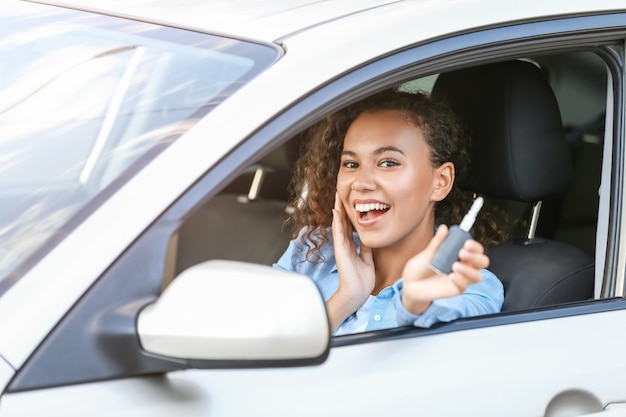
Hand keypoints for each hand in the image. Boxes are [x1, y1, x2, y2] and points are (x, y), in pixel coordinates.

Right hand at [326, 192, 374, 330]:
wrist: (357, 293)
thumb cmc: (362, 280)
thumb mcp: (367, 259)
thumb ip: (366, 248)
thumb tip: (369, 237)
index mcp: (351, 246)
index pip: (349, 225)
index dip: (349, 213)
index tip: (349, 201)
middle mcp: (344, 244)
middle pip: (342, 221)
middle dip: (341, 207)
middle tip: (340, 192)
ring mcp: (341, 247)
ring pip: (339, 224)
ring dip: (337, 210)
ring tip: (336, 196)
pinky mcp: (341, 251)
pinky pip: (338, 233)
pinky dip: (337, 222)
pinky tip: (336, 211)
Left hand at [401, 225, 488, 313]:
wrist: (410, 283)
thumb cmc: (420, 267)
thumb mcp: (427, 253)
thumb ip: (437, 242)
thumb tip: (444, 228)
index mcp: (459, 254)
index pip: (476, 250)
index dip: (475, 246)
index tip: (466, 243)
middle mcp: (464, 266)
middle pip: (482, 262)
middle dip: (475, 257)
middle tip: (462, 253)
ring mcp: (461, 278)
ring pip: (478, 276)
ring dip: (469, 270)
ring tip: (454, 266)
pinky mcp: (456, 289)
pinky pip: (464, 286)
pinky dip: (460, 280)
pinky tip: (451, 276)